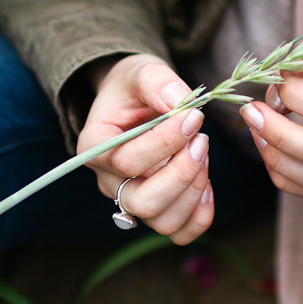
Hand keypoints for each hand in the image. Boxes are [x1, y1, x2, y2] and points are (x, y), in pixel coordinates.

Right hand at [78, 54, 213, 244]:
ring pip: (163, 221)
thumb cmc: (134, 88)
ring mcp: (132, 200)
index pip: (127, 161)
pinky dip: (200, 214)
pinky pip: (180, 231)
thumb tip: (182, 102)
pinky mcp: (157, 209)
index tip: (193, 116)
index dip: (166, 142)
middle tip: (201, 139)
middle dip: (181, 173)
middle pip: (143, 202)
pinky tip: (208, 182)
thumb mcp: (141, 72)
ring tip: (203, 153)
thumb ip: (158, 82)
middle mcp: (108, 181)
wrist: (135, 103)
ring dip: (193, 190)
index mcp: (94, 147)